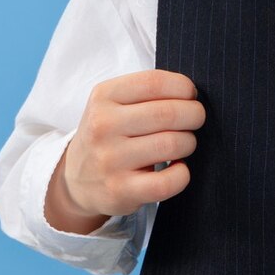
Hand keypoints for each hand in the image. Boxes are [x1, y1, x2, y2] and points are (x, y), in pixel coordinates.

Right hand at [49, 69, 204, 226]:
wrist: (78, 181)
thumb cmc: (107, 135)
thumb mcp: (112, 103)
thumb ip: (146, 93)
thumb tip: (191, 94)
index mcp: (103, 97)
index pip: (154, 82)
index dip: (183, 87)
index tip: (190, 95)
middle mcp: (102, 126)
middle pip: (168, 113)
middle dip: (194, 115)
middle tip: (195, 119)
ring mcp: (110, 160)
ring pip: (172, 144)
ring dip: (189, 143)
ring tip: (183, 144)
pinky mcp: (121, 191)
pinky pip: (168, 181)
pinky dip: (182, 174)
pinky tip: (176, 168)